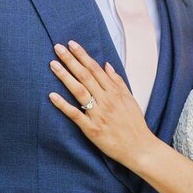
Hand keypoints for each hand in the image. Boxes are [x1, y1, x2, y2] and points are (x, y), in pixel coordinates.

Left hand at [49, 41, 154, 169]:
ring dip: (65, 76)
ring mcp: (98, 114)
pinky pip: (75, 115)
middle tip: (58, 47)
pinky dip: (63, 105)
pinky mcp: (91, 129)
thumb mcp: (130, 99)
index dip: (83, 55)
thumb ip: (118, 81)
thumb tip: (107, 64)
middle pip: (85, 76)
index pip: (95, 69)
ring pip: (79, 91)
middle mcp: (106, 100)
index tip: (72, 44)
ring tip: (53, 64)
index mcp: (115, 92)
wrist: (140, 148)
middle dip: (71, 60)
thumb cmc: (135, 124)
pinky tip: (52, 95)